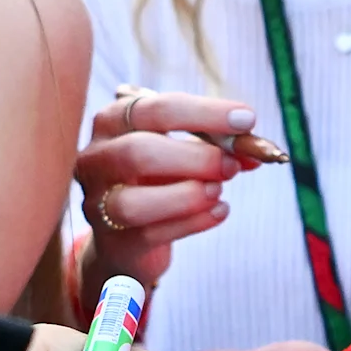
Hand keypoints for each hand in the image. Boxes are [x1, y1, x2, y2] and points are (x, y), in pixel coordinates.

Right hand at [69, 87, 267, 308]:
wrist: (129, 236)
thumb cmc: (159, 179)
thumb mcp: (184, 152)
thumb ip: (217, 146)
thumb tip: (254, 150)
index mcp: (113, 121)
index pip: (154, 109)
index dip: (204, 114)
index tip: (247, 120)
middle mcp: (96, 159)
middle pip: (138, 152)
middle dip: (196, 158)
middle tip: (233, 165)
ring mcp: (99, 203)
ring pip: (134, 202)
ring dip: (188, 195)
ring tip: (219, 191)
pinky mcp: (114, 241)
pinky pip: (153, 234)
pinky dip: (195, 222)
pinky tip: (219, 212)